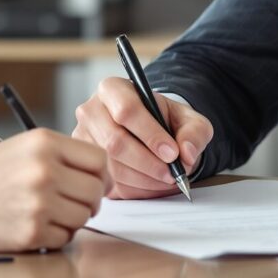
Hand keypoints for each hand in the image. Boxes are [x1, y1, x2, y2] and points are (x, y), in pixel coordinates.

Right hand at [0, 129, 108, 251]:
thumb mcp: (20, 148)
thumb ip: (59, 157)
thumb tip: (99, 177)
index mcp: (44, 143)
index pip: (99, 159)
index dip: (101, 175)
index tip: (94, 184)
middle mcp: (45, 170)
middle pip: (96, 191)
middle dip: (89, 201)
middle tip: (72, 204)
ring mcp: (38, 202)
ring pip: (83, 217)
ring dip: (71, 220)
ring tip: (45, 215)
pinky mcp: (31, 232)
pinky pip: (65, 238)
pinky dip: (54, 236)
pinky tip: (32, 227)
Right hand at [71, 76, 214, 199]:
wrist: (149, 131)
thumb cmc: (164, 121)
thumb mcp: (188, 119)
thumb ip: (194, 132)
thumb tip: (187, 153)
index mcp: (113, 89)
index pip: (127, 110)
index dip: (151, 135)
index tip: (172, 153)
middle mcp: (91, 112)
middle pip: (115, 142)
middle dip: (148, 163)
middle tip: (171, 173)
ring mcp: (84, 139)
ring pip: (112, 167)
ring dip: (144, 179)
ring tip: (166, 178)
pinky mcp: (86, 164)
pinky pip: (109, 183)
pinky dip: (135, 188)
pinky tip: (150, 182)